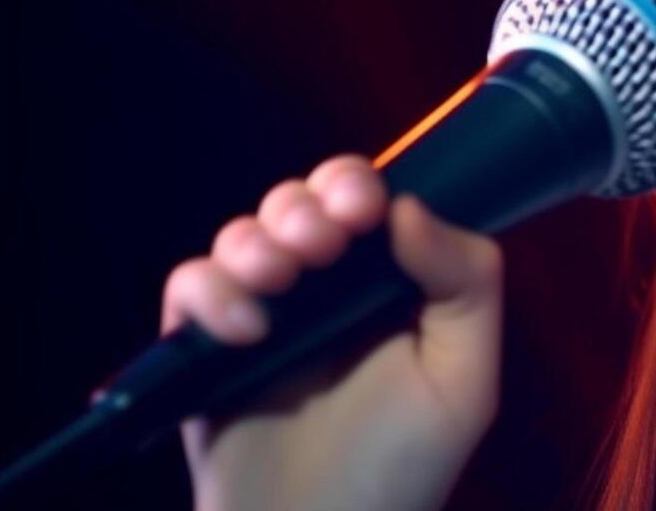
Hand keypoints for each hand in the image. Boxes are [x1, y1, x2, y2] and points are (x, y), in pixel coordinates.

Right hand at [160, 155, 502, 510]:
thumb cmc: (400, 468)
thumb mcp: (463, 379)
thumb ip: (465, 284)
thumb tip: (409, 206)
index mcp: (387, 284)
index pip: (366, 198)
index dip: (357, 186)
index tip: (364, 210)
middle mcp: (323, 290)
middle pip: (300, 200)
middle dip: (307, 205)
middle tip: (325, 244)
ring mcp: (261, 315)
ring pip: (244, 233)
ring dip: (259, 241)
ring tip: (282, 283)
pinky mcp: (203, 350)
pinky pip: (189, 286)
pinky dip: (211, 292)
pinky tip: (246, 330)